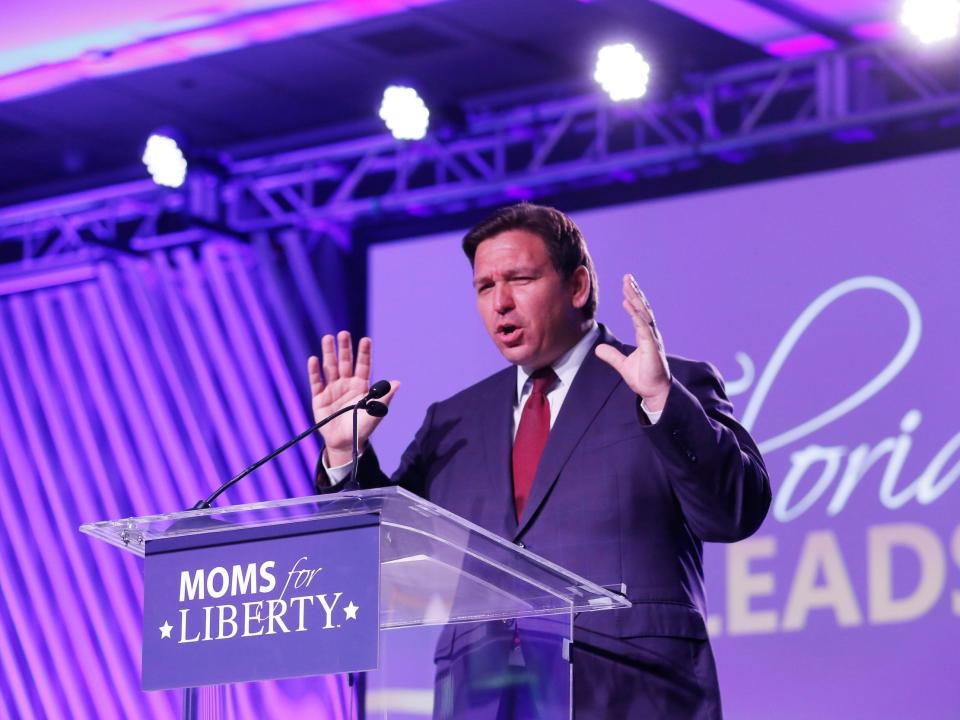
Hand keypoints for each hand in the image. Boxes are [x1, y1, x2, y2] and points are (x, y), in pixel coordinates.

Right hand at [308, 331, 398, 466]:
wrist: (345, 443)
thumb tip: (397, 383)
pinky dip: (314, 371)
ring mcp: (332, 389)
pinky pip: (316, 382)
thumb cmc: (362, 428)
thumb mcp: (375, 413)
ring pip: (330, 367)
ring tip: (327, 338)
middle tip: (344, 333)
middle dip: (345, 348)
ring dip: (329, 353)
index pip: (363, 366)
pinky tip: (314, 359)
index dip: (364, 353)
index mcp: (361, 386)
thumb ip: (384, 398)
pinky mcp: (319, 397)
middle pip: (345, 362)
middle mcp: (346, 383)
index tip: (366, 340)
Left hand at [595, 274, 671, 410]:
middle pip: (642, 308)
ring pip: (643, 314)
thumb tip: (598, 349)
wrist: (654, 392)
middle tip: (627, 277)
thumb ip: (611, 356)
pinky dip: (637, 316)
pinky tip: (631, 305)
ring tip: (628, 286)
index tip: (625, 285)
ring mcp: (652, 339)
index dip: (632, 298)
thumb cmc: (644, 378)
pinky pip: (644, 328)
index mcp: (644, 335)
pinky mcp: (652, 347)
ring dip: (636, 299)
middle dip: (635, 292)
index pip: (638, 312)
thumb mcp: (622, 365)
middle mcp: (650, 334)